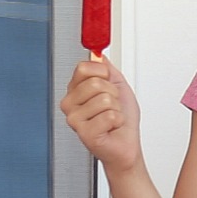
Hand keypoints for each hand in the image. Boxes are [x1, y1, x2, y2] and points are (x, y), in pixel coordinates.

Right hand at [59, 58, 141, 175]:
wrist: (125, 144)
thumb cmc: (120, 120)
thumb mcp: (117, 85)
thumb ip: (106, 68)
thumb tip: (97, 52)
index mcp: (76, 91)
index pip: (83, 68)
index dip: (102, 72)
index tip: (107, 81)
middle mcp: (71, 105)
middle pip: (93, 82)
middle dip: (111, 92)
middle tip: (111, 104)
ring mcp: (75, 120)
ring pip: (103, 99)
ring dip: (115, 108)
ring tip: (111, 117)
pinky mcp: (84, 134)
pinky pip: (108, 116)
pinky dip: (117, 121)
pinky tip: (111, 128)